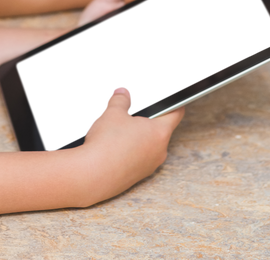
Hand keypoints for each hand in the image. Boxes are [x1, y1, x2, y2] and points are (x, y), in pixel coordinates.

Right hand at [66, 86, 184, 203]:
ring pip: (149, 146)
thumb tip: (122, 92)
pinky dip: (132, 152)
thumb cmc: (107, 143)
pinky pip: (140, 159)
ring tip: (120, 131)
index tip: (174, 102)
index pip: (176, 114)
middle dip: (149, 122)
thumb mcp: (113, 112)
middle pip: (161, 131)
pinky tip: (115, 148)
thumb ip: (121, 99)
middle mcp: (159, 151)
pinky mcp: (138, 177)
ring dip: (139, 138)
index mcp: (159, 132)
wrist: (92, 175)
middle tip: (133, 114)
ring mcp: (149, 167)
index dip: (176, 105)